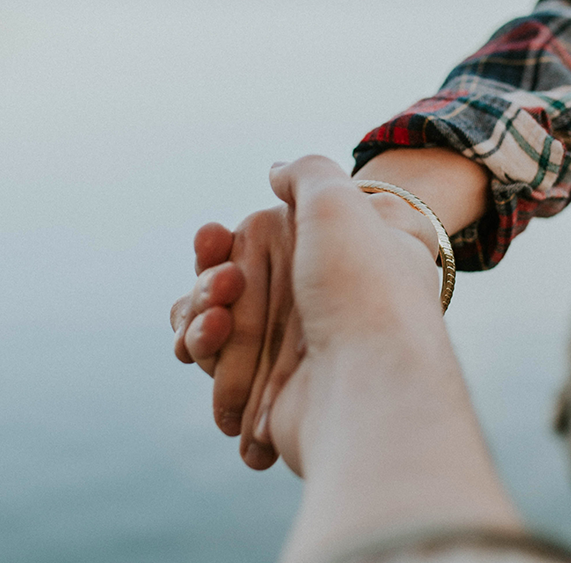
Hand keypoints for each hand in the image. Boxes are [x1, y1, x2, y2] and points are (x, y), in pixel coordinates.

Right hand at [170, 161, 440, 469]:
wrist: (371, 386)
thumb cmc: (362, 287)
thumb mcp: (340, 202)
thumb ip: (307, 174)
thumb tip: (276, 173)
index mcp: (332, 259)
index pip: (258, 245)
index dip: (224, 243)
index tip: (214, 237)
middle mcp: (315, 304)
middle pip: (227, 290)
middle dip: (205, 285)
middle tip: (222, 286)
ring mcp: (295, 353)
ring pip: (215, 332)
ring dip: (199, 324)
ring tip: (215, 325)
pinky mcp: (275, 398)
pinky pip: (221, 378)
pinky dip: (209, 366)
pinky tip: (207, 356)